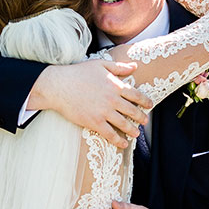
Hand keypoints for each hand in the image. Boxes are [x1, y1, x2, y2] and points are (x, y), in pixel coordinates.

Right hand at [29, 59, 152, 147]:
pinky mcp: (94, 122)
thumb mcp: (100, 64)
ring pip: (123, 124)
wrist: (59, 86)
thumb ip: (119, 67)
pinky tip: (123, 143)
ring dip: (132, 130)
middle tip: (145, 121)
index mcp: (115, 85)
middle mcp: (112, 99)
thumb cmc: (78, 73)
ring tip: (136, 133)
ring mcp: (104, 112)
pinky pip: (110, 134)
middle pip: (132, 111)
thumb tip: (134, 66)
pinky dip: (118, 140)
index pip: (136, 95)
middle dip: (141, 117)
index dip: (145, 101)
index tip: (150, 105)